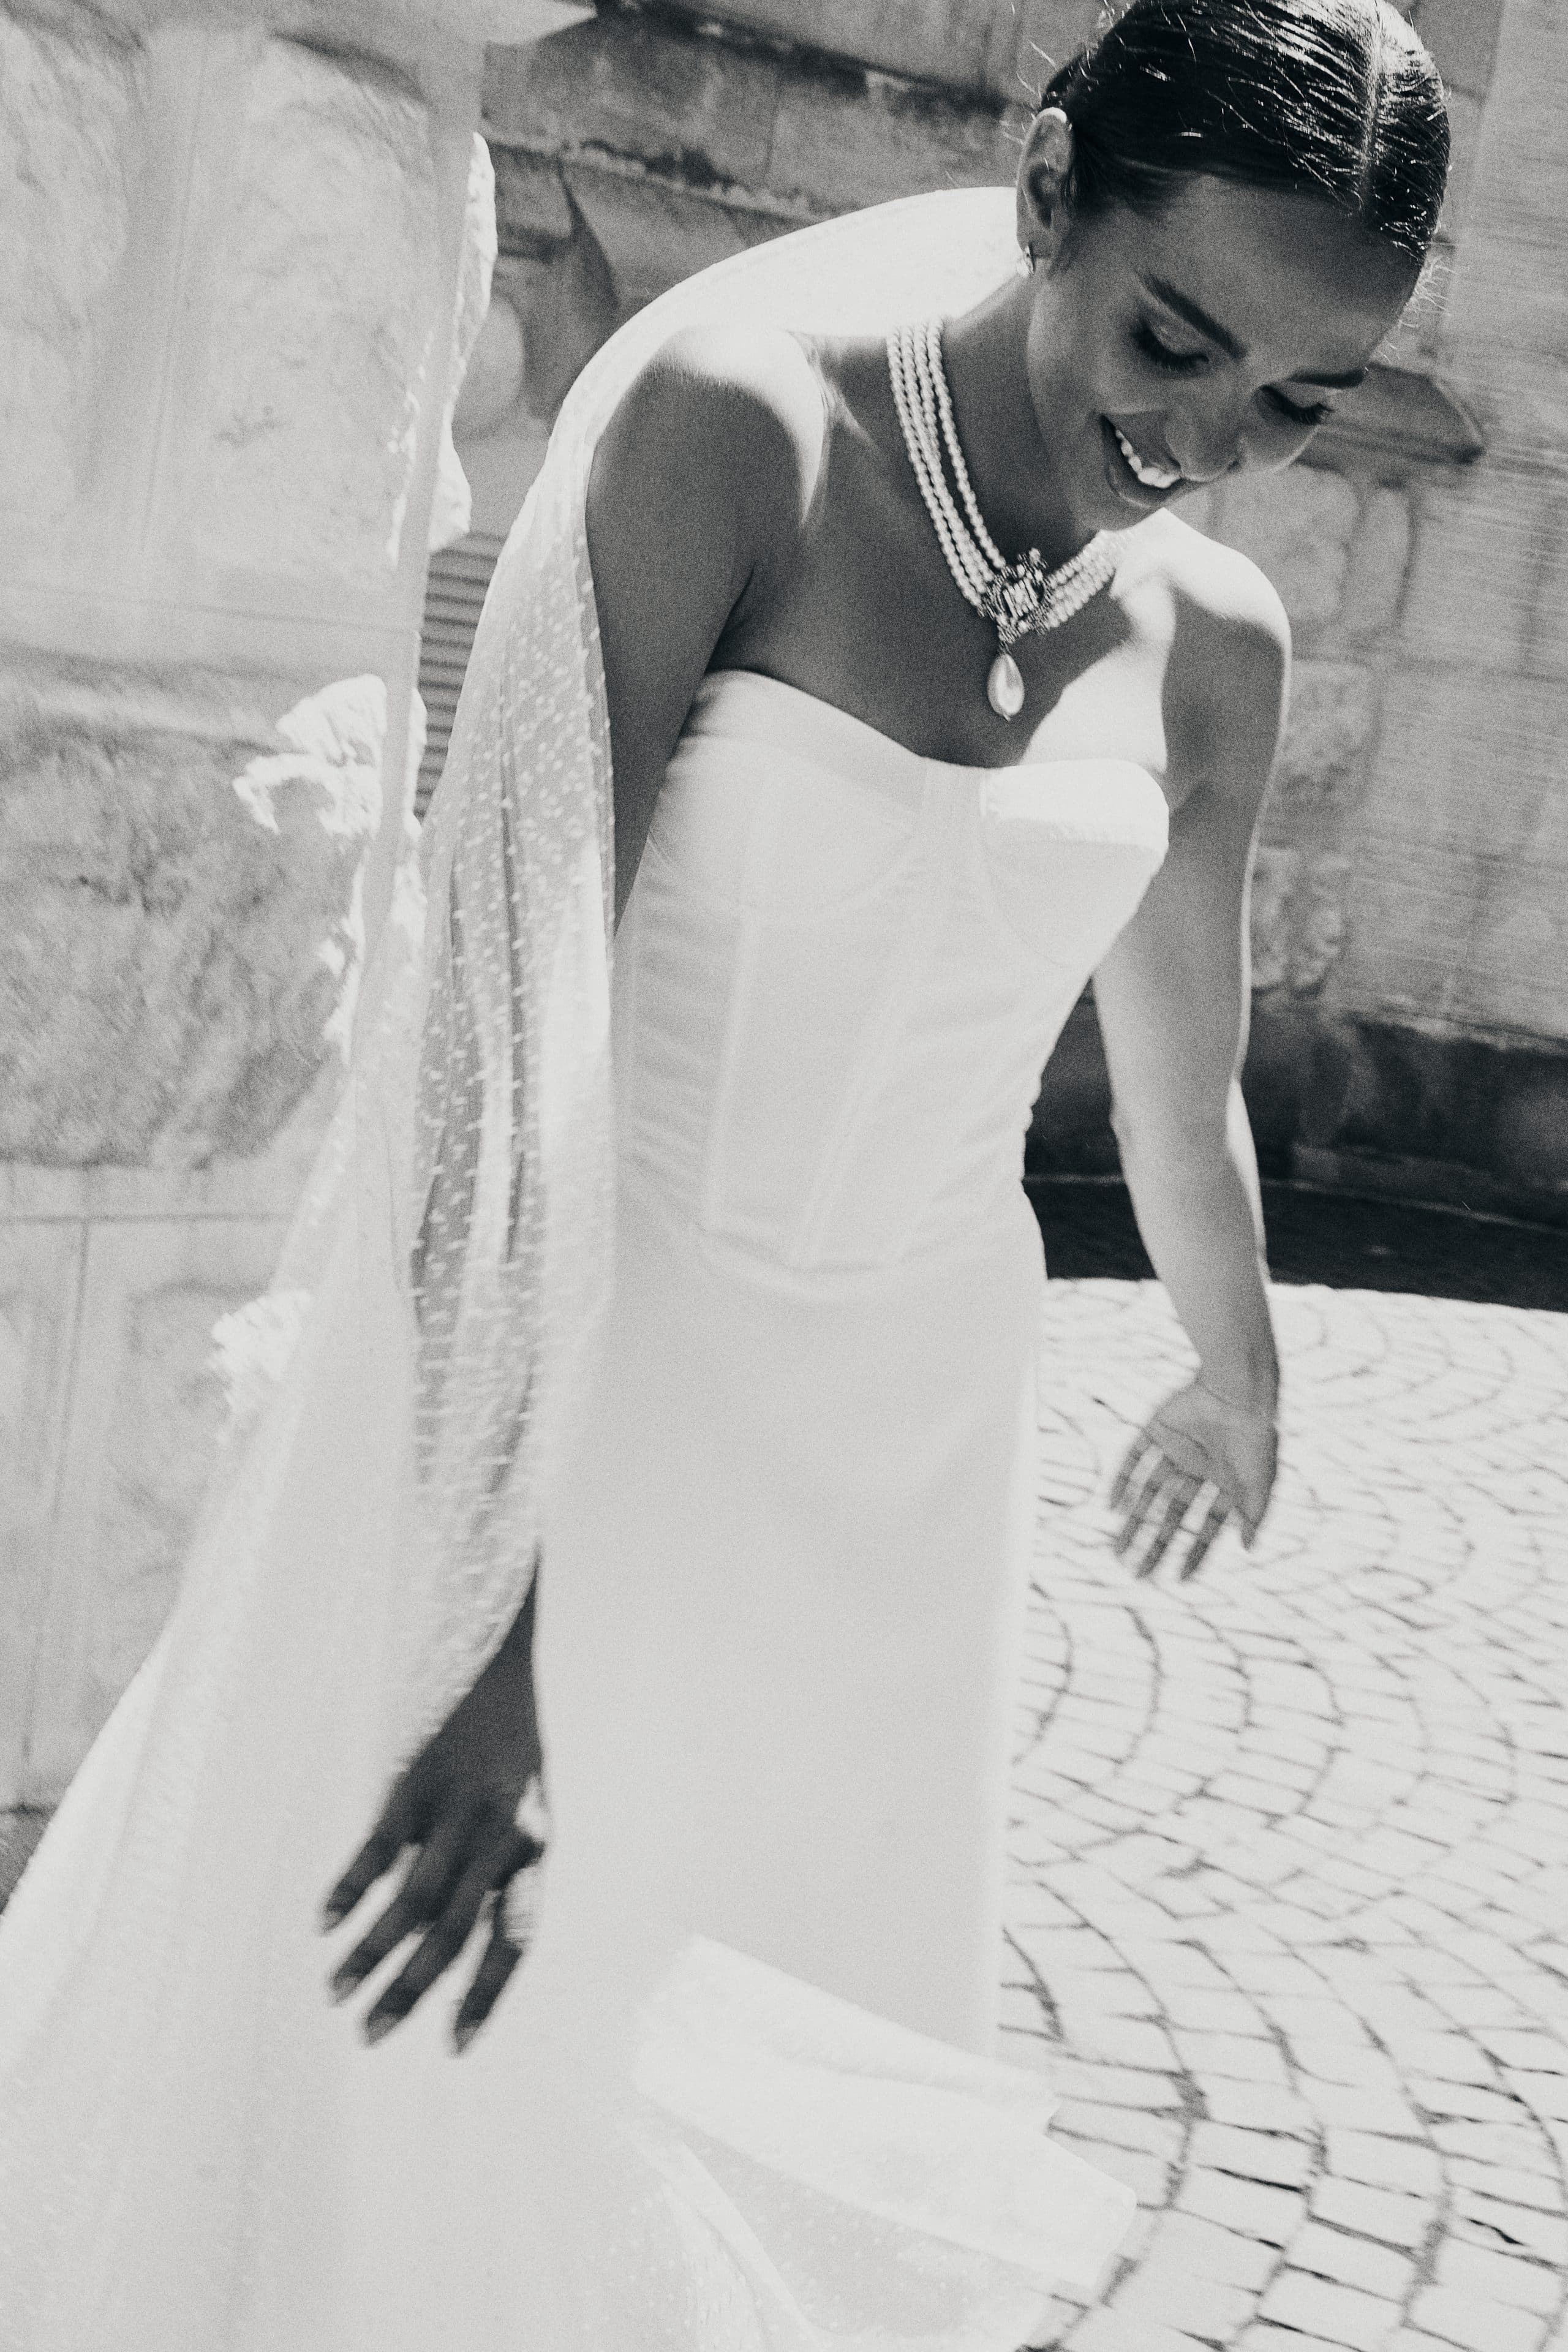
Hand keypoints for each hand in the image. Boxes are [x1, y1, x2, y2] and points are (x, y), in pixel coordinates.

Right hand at [321, 1578, 547, 2053]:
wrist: (499, 1659)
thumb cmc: (511, 1752)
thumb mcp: (524, 1812)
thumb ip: (501, 1875)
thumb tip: (452, 1954)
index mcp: (533, 1849)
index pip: (513, 1940)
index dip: (484, 1996)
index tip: (455, 2046)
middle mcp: (500, 1835)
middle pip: (452, 1932)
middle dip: (410, 1991)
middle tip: (371, 2036)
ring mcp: (455, 1808)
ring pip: (410, 1900)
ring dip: (371, 1952)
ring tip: (336, 1991)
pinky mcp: (415, 1782)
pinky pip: (378, 1848)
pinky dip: (350, 1889)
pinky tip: (324, 1925)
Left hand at [1109, 1374, 1277, 1580]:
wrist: (1237, 1388)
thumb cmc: (1255, 1436)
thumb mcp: (1260, 1481)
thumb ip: (1255, 1514)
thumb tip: (1247, 1549)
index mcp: (1226, 1485)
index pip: (1206, 1527)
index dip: (1194, 1553)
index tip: (1180, 1579)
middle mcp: (1200, 1471)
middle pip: (1172, 1516)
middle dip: (1156, 1545)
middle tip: (1137, 1575)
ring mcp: (1177, 1451)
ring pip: (1149, 1494)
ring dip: (1134, 1522)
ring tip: (1117, 1551)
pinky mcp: (1156, 1430)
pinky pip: (1134, 1460)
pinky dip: (1122, 1482)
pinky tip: (1113, 1507)